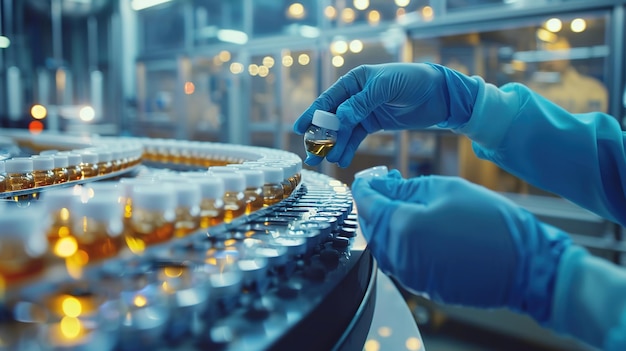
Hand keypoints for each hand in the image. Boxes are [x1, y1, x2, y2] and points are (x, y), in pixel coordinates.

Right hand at [293, 63, 478, 165]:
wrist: (439, 94)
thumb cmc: (413, 81)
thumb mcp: (386, 87)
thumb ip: (362, 103)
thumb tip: (339, 119)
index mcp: (354, 81)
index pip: (328, 99)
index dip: (312, 114)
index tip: (299, 129)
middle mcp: (355, 95)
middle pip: (331, 118)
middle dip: (320, 137)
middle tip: (311, 155)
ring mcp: (363, 111)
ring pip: (342, 131)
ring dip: (334, 147)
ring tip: (326, 163)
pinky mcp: (373, 123)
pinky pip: (356, 138)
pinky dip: (349, 149)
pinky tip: (342, 161)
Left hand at [351, 171, 570, 320]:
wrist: (525, 266)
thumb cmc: (491, 222)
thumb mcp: (445, 189)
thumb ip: (404, 187)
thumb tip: (379, 185)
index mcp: (401, 226)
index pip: (365, 202)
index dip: (365, 185)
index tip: (371, 176)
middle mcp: (398, 255)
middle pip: (369, 225)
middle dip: (374, 204)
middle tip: (389, 185)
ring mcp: (408, 275)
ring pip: (382, 244)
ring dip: (386, 223)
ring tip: (407, 204)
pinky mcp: (420, 287)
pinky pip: (398, 260)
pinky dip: (400, 242)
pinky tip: (419, 228)